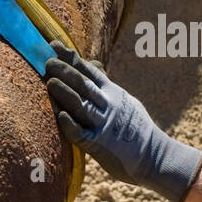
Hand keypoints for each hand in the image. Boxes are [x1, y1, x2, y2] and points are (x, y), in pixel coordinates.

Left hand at [45, 40, 201, 201]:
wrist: (154, 156)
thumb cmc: (137, 129)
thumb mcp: (126, 101)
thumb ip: (107, 85)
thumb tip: (93, 65)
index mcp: (114, 93)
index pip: (89, 71)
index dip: (71, 58)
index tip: (54, 45)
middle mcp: (109, 105)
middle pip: (83, 84)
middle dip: (65, 72)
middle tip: (47, 62)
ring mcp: (104, 125)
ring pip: (81, 105)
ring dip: (64, 93)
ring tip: (49, 82)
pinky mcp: (100, 145)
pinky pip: (82, 134)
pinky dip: (71, 124)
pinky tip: (60, 115)